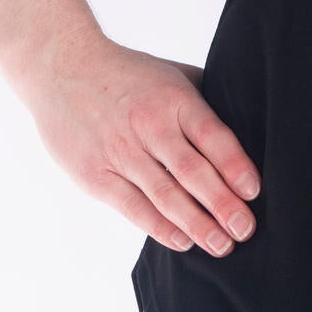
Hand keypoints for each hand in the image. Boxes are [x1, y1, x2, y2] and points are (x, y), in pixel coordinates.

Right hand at [16, 32, 260, 256]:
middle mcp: (148, 125)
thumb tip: (250, 129)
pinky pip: (134, 208)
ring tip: (222, 246)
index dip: (235, 166)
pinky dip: (160, 227)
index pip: (211, 136)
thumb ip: (205, 101)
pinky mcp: (95, 174)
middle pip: (192, 172)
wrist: (58, 64)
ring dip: (196, 224)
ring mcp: (120, 151)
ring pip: (165, 195)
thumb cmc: (127, 75)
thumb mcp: (170, 74)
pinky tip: (183, 241)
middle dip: (222, 205)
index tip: (254, 192)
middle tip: (246, 230)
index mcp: (173, 99)